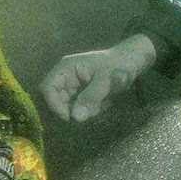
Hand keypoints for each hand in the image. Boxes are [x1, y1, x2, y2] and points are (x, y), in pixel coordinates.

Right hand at [39, 33, 156, 121]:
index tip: (69, 117)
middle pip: (55, 100)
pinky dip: (89, 110)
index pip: (47, 88)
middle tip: (92, 110)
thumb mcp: (107, 81)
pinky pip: (78, 108)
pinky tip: (103, 104)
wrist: (133, 62)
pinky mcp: (81, 93)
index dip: (53, 104)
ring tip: (101, 104)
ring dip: (83, 111)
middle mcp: (66, 76)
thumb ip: (91, 97)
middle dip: (71, 110)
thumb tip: (75, 117)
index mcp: (67, 67)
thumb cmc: (119, 66)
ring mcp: (73, 86)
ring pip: (67, 107)